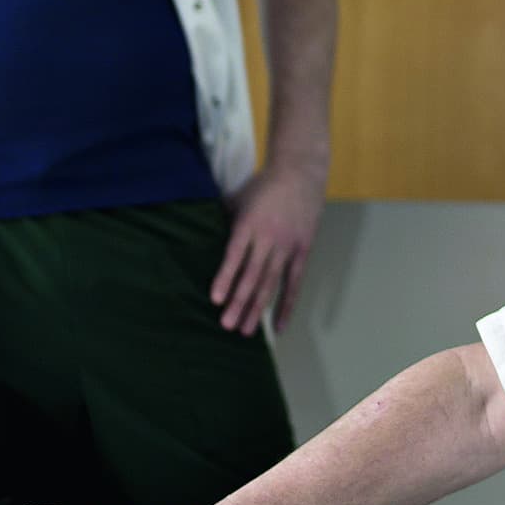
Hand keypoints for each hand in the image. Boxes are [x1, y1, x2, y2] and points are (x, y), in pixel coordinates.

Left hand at [211, 158, 325, 334]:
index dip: (225, 277)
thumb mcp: (239, 198)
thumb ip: (225, 221)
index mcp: (250, 223)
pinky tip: (278, 326)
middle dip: (239, 302)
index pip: (235, 255)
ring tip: (245, 331)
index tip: (216, 299)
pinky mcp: (302, 251)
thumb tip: (201, 237)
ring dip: (257, 309)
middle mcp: (269, 237)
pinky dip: (286, 306)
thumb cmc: (265, 185)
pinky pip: (294, 284)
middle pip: (253, 276)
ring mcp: (288, 246)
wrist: (301, 173)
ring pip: (271, 283)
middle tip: (226, 325)